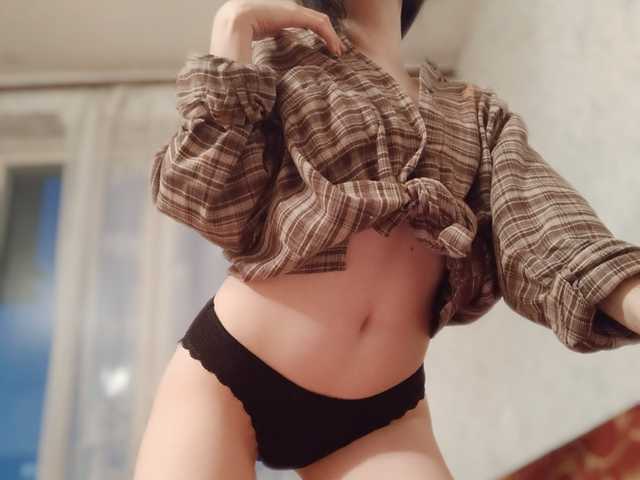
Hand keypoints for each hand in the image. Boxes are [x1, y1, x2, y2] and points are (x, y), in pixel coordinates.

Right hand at [218, 0, 345, 55]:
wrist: (232, 22)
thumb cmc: (237, 33)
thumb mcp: (255, 37)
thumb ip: (263, 43)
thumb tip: (262, 66)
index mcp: (279, 14)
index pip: (304, 20)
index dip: (316, 33)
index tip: (323, 48)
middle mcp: (288, 8)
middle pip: (315, 19)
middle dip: (328, 34)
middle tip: (336, 50)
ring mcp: (292, 10)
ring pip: (320, 21)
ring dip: (331, 37)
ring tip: (338, 51)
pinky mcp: (296, 15)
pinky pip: (318, 24)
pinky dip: (329, 36)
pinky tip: (334, 49)